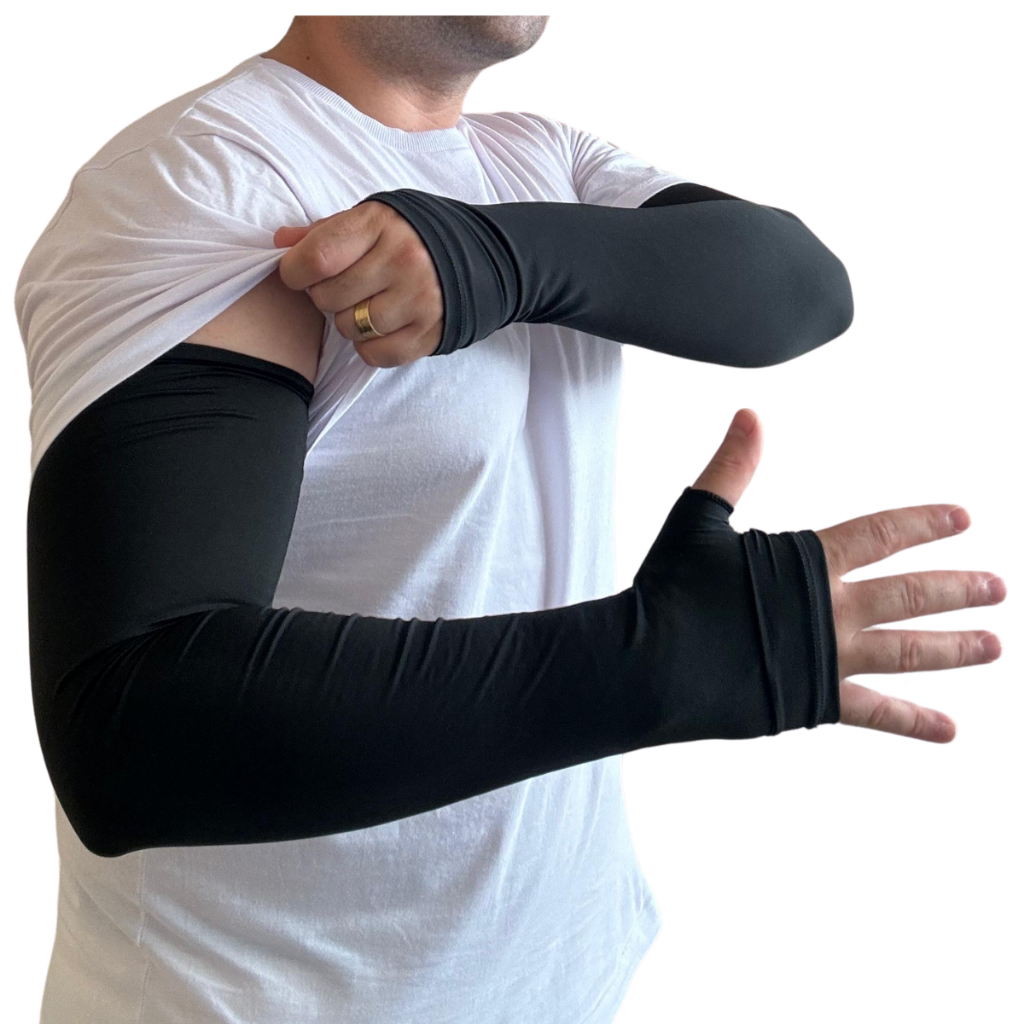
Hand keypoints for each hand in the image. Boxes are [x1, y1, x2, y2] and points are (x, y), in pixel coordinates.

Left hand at [274, 201, 442, 366]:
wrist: (475, 258)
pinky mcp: (430, 333)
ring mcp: (419, 299)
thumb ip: (324, 233)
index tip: (299, 274)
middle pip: (328, 297)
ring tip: (368, 305)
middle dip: (326, 296)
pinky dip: (369, 347)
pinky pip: (374, 354)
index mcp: (381, 224)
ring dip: (349, 322)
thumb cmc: (409, 238)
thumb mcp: (369, 221)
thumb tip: (280, 243)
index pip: (317, 258)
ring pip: (349, 328)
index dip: (295, 272)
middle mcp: (403, 260)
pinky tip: (382, 327)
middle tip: (346, 288)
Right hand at [693, 408, 1005, 742]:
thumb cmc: (670, 588)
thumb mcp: (698, 518)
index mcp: (807, 561)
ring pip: (908, 651)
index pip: (881, 535)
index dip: (922, 523)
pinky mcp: (816, 701)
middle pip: (910, 595)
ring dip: (954, 647)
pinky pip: (877, 714)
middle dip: (957, 589)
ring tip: (994, 644)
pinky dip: (914, 722)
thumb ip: (732, 467)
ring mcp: (828, 658)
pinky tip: (951, 729)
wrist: (651, 661)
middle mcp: (831, 609)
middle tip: (998, 587)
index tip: (962, 519)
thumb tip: (750, 414)